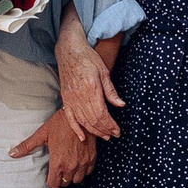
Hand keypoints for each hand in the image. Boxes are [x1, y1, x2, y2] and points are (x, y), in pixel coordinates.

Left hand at [12, 107, 97, 187]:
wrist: (79, 115)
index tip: (49, 175)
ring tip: (68, 166)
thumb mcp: (42, 134)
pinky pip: (88, 171)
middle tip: (58, 169)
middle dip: (61, 178)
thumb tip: (12, 153)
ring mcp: (83, 163)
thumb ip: (27, 146)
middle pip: (65, 183)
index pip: (54, 184)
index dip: (50, 181)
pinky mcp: (92, 158)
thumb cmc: (60, 123)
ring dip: (72, 175)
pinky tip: (78, 161)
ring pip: (78, 179)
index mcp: (58, 162)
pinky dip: (83, 169)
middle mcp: (71, 166)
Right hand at [57, 21, 124, 138]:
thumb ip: (111, 91)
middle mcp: (79, 96)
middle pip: (93, 120)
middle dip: (105, 130)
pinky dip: (76, 129)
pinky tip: (82, 137)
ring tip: (104, 136)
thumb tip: (121, 105)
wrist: (69, 50)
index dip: (111, 125)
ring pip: (83, 121)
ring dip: (94, 131)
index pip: (102, 114)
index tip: (118, 131)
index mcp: (91, 89)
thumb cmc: (88, 58)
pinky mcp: (65, 98)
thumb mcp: (104, 71)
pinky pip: (70, 117)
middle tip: (114, 135)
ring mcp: (71, 98)